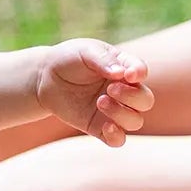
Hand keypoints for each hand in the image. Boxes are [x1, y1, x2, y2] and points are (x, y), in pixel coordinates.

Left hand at [34, 39, 152, 146]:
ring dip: (122, 114)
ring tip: (100, 102)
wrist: (45, 78)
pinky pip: (118, 140)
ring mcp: (113, 110)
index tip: (128, 75)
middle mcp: (124, 90)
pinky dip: (117, 136)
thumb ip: (103, 60)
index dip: (139, 74)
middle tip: (110, 89)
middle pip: (146, 100)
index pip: (141, 71)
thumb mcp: (84, 51)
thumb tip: (120, 74)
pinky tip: (106, 127)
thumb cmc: (68, 59)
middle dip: (132, 96)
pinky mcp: (99, 127)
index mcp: (124, 67)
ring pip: (135, 121)